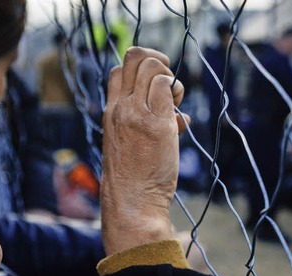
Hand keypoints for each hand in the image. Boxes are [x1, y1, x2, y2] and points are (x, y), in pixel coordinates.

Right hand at [100, 47, 188, 254]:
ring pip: (153, 67)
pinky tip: (179, 118)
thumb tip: (180, 115)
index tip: (155, 85)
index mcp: (111, 112)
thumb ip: (148, 123)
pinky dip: (176, 93)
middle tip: (168, 84)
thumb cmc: (134, 179)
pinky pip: (167, 86)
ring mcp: (136, 114)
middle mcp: (120, 108)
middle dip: (157, 61)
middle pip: (134, 57)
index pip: (118, 70)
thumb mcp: (130, 145)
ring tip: (175, 103)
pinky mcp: (156, 123)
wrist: (131, 202)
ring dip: (170, 78)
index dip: (140, 68)